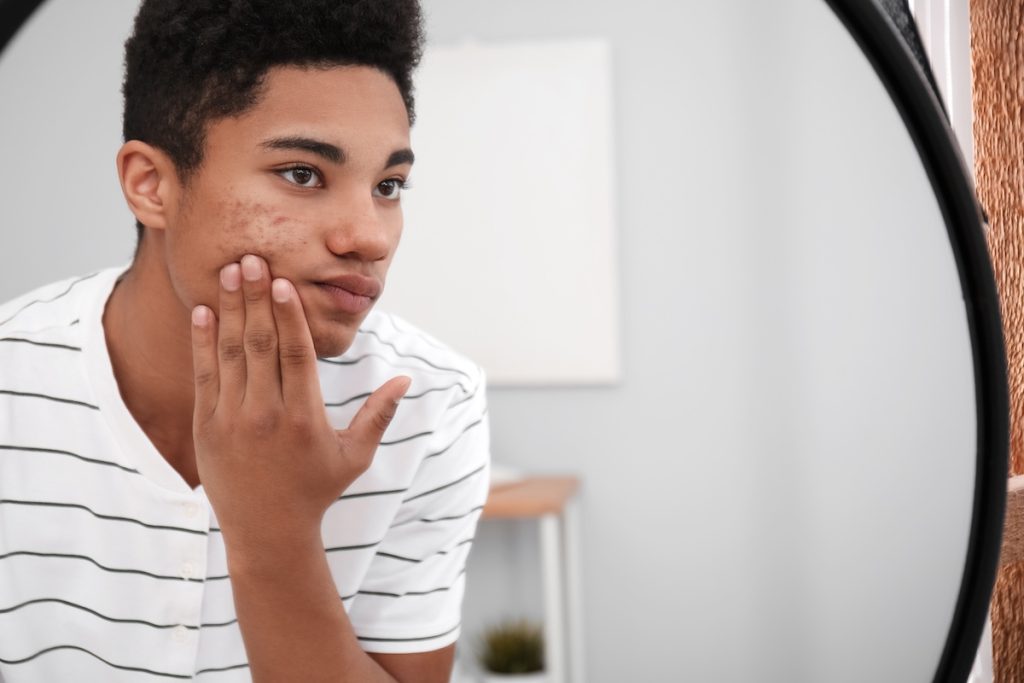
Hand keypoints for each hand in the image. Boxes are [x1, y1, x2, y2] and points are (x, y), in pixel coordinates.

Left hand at [189, 254, 409, 552]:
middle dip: (256, 298)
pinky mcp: (207, 427)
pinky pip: (204, 376)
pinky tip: (204, 311)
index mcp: (305, 419)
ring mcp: (232, 421)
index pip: (296, 356)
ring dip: (230, 309)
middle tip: (252, 258)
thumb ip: (379, 414)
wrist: (267, 532)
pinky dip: (203, 342)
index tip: (284, 282)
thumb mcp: (356, 455)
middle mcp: (266, 416)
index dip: (289, 316)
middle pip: (260, 345)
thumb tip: (406, 378)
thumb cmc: (317, 490)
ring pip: (231, 353)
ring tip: (231, 272)